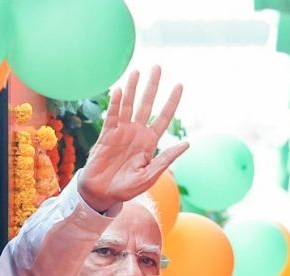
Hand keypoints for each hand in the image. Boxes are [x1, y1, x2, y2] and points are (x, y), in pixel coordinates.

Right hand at [78, 66, 187, 212]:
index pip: (163, 118)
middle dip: (152, 87)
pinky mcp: (106, 135)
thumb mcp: (150, 176)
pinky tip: (118, 90)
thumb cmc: (126, 188)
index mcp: (149, 142)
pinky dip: (115, 104)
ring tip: (137, 72)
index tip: (179, 85)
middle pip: (146, 105)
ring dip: (132, 89)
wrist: (102, 193)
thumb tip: (187, 144)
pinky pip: (112, 116)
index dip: (171, 102)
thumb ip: (166, 159)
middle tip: (157, 67)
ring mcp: (121, 132)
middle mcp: (136, 133)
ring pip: (128, 105)